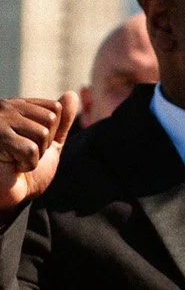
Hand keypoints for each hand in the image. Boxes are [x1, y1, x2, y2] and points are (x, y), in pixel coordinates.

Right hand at [0, 93, 79, 210]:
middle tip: (25, 153)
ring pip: (41, 134)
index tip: (34, 144)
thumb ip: (61, 122)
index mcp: (19, 107)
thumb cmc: (24, 170)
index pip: (54, 108)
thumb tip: (72, 94)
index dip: (52, 132)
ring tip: (17, 159)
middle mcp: (6, 109)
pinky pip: (30, 149)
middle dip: (44, 144)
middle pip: (50, 119)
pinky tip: (12, 166)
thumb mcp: (49, 143)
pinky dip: (27, 164)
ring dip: (36, 155)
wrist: (7, 195)